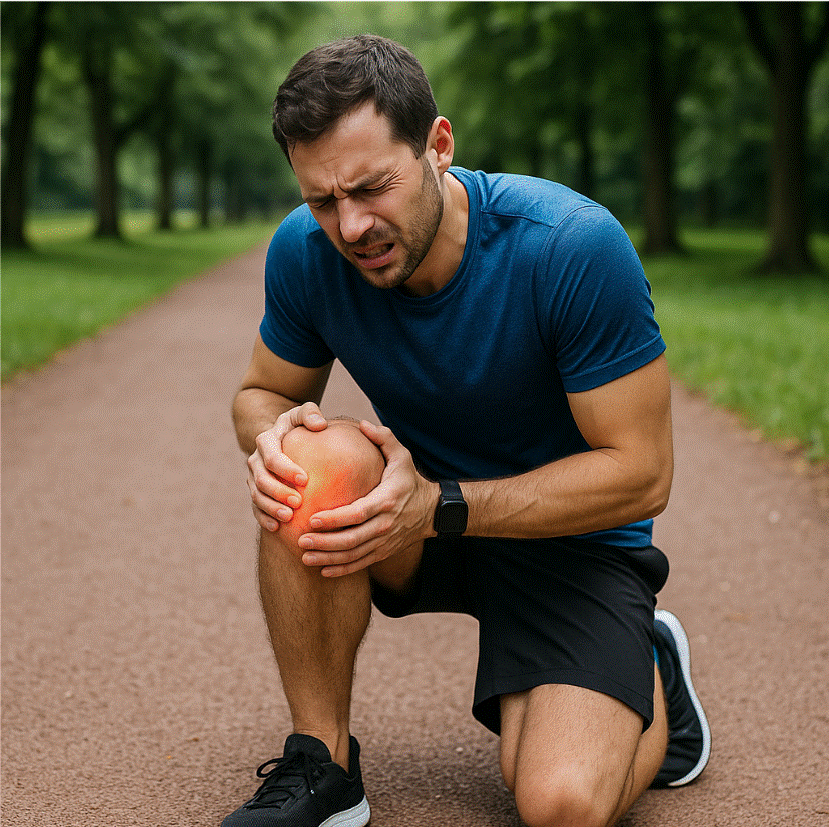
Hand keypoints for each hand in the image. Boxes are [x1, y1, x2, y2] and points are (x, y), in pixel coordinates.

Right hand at [247, 402, 327, 531]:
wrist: (281, 438)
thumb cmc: (298, 426)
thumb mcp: (302, 414)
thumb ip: (310, 413)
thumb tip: (320, 424)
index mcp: (266, 441)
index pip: (273, 457)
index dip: (286, 469)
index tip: (306, 479)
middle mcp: (256, 460)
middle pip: (262, 480)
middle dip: (279, 492)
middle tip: (299, 502)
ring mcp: (253, 478)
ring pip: (257, 496)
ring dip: (271, 508)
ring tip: (289, 517)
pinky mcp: (256, 492)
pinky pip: (256, 508)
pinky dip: (264, 518)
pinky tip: (277, 528)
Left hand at [297, 420, 438, 576]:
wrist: (431, 510)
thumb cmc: (409, 479)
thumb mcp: (402, 455)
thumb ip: (383, 438)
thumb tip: (363, 424)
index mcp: (387, 500)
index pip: (358, 513)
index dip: (335, 519)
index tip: (312, 518)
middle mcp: (386, 524)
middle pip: (352, 539)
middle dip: (325, 543)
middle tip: (301, 540)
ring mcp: (385, 541)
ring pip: (354, 555)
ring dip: (328, 558)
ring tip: (305, 556)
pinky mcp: (384, 551)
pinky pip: (361, 563)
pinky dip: (342, 569)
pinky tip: (323, 569)